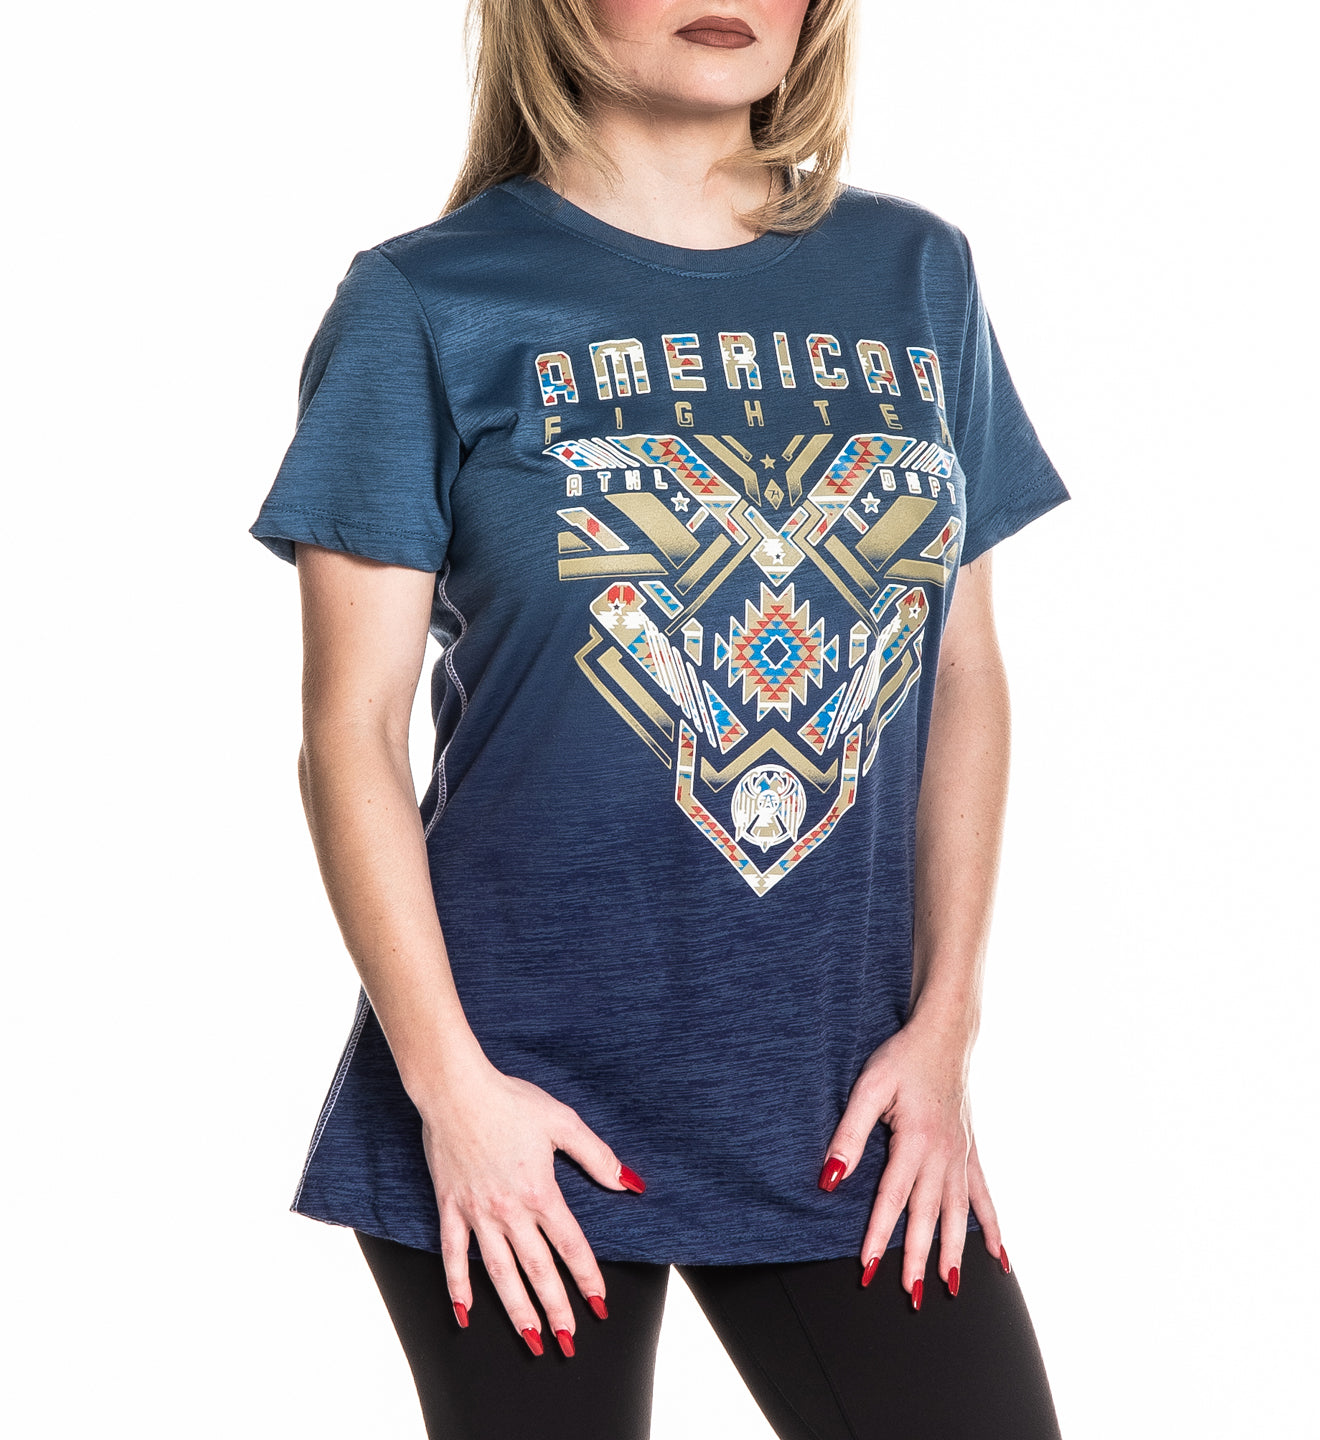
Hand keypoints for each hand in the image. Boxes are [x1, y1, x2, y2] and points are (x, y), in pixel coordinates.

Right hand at [418, 1060, 642, 1353]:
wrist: (456, 1090)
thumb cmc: (511, 1101)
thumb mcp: (562, 1122)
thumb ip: (597, 1156)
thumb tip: (629, 1184)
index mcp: (540, 1191)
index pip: (570, 1246)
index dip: (587, 1277)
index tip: (600, 1304)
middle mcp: (509, 1210)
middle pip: (537, 1270)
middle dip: (555, 1309)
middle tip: (569, 1342)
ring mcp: (477, 1212)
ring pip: (499, 1272)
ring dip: (516, 1309)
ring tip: (530, 1340)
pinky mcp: (450, 1207)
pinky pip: (453, 1255)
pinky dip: (456, 1286)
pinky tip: (465, 1313)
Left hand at [819, 1016, 1004, 1303]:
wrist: (943, 1036)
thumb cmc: (901, 1058)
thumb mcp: (868, 1088)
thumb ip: (849, 1134)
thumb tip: (830, 1179)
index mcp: (916, 1140)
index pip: (892, 1198)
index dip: (879, 1235)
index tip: (868, 1269)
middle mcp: (944, 1154)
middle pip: (928, 1214)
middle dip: (920, 1257)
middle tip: (913, 1295)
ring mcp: (962, 1155)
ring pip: (959, 1213)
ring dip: (955, 1251)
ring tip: (951, 1288)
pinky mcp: (971, 1151)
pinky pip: (985, 1197)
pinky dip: (992, 1227)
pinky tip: (999, 1258)